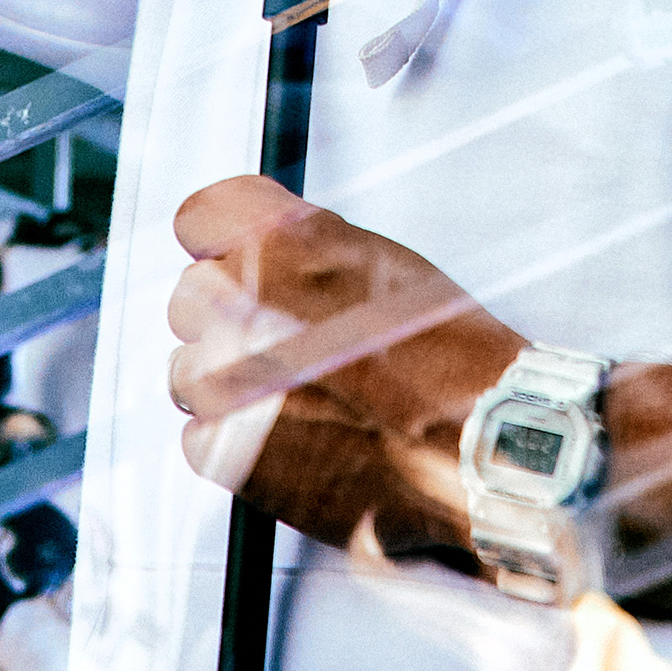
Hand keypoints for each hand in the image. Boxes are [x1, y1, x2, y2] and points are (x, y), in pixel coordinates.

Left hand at [165, 176, 521, 560]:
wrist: (484, 449)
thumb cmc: (454, 357)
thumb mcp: (386, 263)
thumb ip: (308, 248)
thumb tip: (263, 250)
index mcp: (284, 243)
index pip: (198, 220)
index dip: (219, 246)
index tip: (231, 265)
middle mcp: (245, 303)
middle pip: (189, 298)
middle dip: (227, 320)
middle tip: (283, 346)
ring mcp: (229, 381)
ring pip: (186, 372)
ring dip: (228, 385)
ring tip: (295, 399)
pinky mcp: (228, 451)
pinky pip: (199, 437)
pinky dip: (236, 442)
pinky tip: (293, 441)